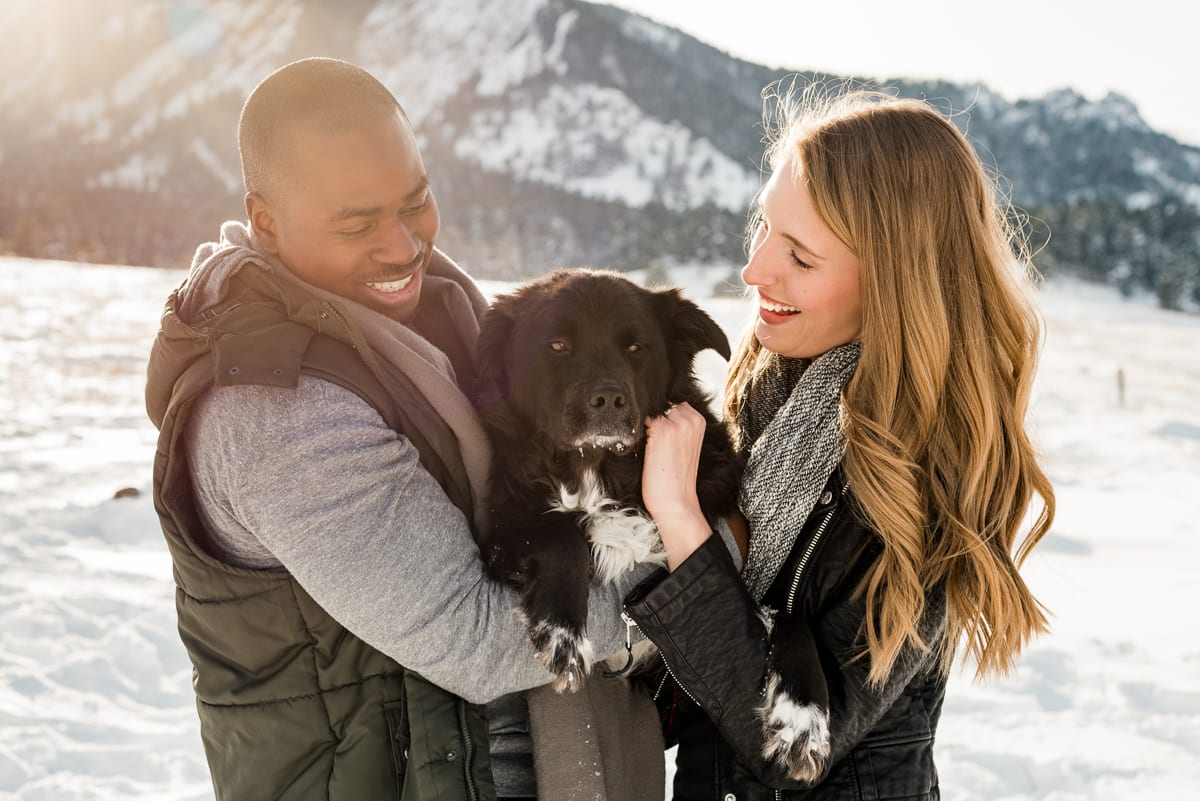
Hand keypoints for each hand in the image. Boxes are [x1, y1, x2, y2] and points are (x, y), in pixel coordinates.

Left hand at [642, 402, 711, 569]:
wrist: (676, 502)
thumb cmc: (677, 477)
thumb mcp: (686, 445)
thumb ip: (678, 426)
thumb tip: (654, 412)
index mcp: (699, 420)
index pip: (673, 404)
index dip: (664, 420)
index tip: (663, 438)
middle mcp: (689, 418)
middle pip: (661, 405)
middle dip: (656, 421)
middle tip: (658, 446)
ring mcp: (676, 423)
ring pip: (651, 411)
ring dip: (647, 427)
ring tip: (653, 450)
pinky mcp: (660, 431)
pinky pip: (641, 420)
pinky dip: (638, 433)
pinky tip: (645, 450)